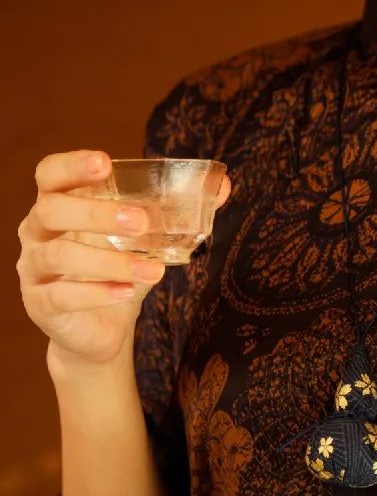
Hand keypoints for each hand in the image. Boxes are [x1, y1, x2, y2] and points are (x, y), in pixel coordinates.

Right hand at [16, 150, 230, 370]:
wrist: (101, 333)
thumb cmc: (118, 275)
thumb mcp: (147, 243)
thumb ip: (177, 213)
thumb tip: (222, 186)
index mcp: (58, 207)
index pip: (50, 175)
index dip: (72, 165)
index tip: (104, 162)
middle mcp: (36, 233)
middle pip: (51, 209)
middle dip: (97, 213)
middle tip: (141, 221)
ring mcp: (34, 269)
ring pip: (61, 255)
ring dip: (111, 261)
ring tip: (154, 271)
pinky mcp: (39, 305)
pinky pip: (62, 295)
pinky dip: (97, 293)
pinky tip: (128, 293)